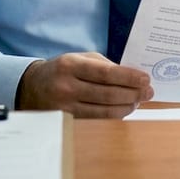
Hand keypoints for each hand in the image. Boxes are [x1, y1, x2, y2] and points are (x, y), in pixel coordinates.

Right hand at [17, 52, 152, 117]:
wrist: (31, 87)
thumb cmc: (62, 70)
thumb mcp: (79, 58)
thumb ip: (104, 65)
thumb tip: (132, 77)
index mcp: (71, 65)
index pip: (106, 73)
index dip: (129, 78)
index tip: (145, 79)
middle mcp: (67, 86)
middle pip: (108, 94)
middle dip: (133, 94)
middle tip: (148, 92)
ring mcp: (66, 106)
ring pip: (105, 111)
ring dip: (127, 107)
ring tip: (138, 101)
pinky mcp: (68, 120)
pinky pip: (97, 120)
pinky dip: (114, 115)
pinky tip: (124, 109)